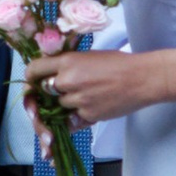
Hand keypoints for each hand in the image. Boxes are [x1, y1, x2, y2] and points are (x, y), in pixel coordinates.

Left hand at [26, 48, 148, 127]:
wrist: (143, 78)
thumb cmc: (119, 63)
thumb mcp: (88, 56)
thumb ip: (68, 64)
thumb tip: (51, 71)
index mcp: (67, 61)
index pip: (34, 69)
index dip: (32, 76)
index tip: (35, 79)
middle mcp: (68, 81)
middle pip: (44, 90)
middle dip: (50, 91)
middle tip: (62, 89)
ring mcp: (78, 100)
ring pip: (59, 106)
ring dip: (68, 103)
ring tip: (88, 95)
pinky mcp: (88, 115)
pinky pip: (72, 120)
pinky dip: (78, 115)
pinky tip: (92, 106)